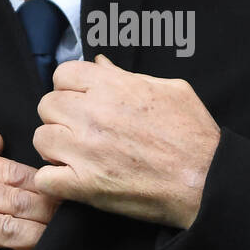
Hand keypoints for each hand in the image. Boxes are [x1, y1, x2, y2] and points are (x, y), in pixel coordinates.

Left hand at [33, 55, 219, 228]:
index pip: (62, 74)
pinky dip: (54, 182)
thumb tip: (100, 63)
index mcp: (112, 87)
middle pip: (47, 105)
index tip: (81, 102)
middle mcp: (93, 114)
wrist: (207, 180)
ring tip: (76, 156)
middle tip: (80, 131)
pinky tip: (72, 181)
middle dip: (61, 117)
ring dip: (55, 148)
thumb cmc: (194, 135)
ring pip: (41, 139)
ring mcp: (86, 150)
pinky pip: (45, 179)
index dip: (69, 88)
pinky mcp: (85, 185)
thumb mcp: (169, 90)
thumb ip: (127, 75)